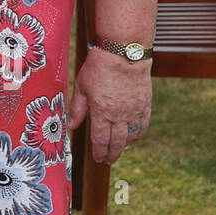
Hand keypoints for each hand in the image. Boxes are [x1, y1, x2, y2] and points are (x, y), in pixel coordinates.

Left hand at [68, 47, 152, 164]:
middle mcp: (119, 115)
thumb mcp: (81, 87)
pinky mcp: (144, 104)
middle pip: (116, 142)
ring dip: (125, 146)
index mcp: (101, 112)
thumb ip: (77, 109)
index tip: (97, 158)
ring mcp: (134, 111)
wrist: (124, 54)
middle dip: (111, 153)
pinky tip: (133, 139)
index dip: (99, 151)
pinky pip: (142, 125)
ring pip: (131, 136)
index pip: (100, 139)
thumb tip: (71, 126)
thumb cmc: (99, 67)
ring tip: (119, 151)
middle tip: (107, 161)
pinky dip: (138, 135)